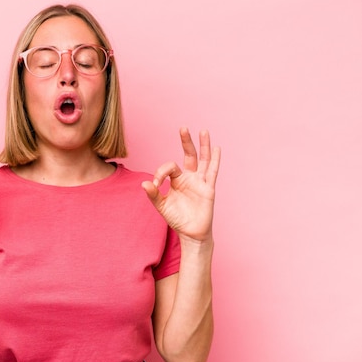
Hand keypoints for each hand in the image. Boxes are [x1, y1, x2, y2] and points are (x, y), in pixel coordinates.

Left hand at [142, 128, 220, 242]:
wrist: (191, 233)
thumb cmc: (177, 219)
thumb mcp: (162, 206)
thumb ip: (154, 195)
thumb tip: (144, 183)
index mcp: (176, 180)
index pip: (169, 167)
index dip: (161, 173)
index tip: (156, 186)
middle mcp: (189, 177)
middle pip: (188, 155)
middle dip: (185, 141)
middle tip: (182, 128)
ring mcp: (200, 182)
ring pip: (203, 160)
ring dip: (203, 146)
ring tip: (203, 131)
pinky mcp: (208, 189)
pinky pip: (212, 172)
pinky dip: (215, 160)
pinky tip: (217, 148)